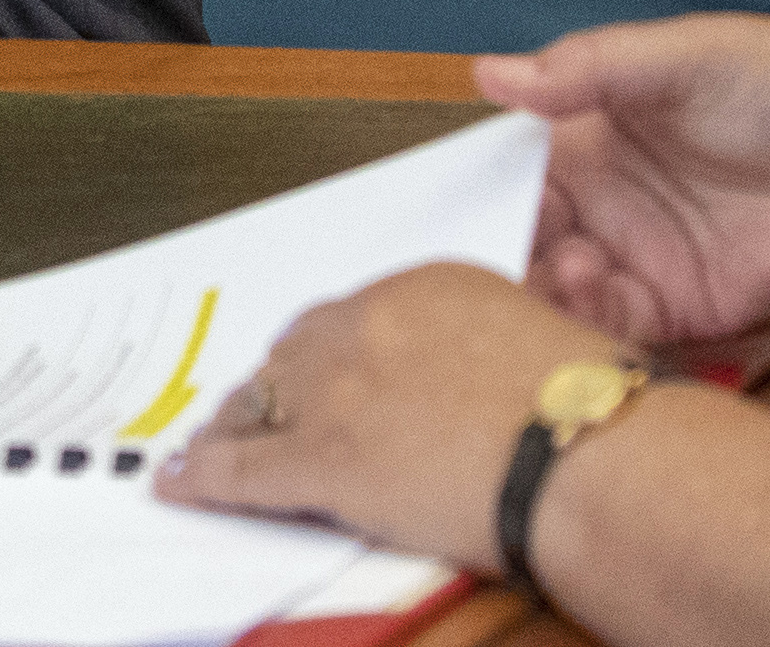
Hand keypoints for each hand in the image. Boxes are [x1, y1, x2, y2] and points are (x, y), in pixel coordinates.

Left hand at [155, 263, 616, 570]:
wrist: (584, 455)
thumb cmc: (590, 411)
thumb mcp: (542, 344)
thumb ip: (488, 350)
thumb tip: (483, 379)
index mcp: (425, 288)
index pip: (353, 318)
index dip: (331, 353)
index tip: (325, 370)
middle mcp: (369, 326)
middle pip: (297, 351)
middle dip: (279, 382)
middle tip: (264, 404)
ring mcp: (338, 391)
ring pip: (260, 402)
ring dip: (234, 423)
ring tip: (212, 440)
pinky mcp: (322, 459)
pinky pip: (242, 469)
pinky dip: (203, 477)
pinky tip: (179, 481)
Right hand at [481, 17, 769, 355]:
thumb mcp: (684, 55)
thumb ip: (586, 67)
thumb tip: (492, 72)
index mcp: (601, 134)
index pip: (515, 164)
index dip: (482, 179)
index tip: (446, 192)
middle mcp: (613, 202)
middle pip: (526, 233)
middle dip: (498, 239)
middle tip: (486, 237)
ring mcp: (644, 260)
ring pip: (557, 287)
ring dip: (538, 280)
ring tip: (557, 256)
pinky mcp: (680, 313)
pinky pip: (612, 326)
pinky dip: (584, 315)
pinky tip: (585, 284)